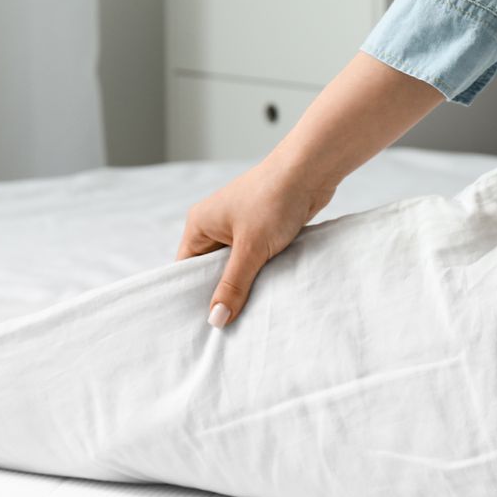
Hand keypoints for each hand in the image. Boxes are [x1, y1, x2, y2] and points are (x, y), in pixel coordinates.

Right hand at [177, 158, 335, 326]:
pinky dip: (258, 273)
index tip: (202, 323)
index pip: (186, 268)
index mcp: (199, 225)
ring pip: (234, 266)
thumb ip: (233, 285)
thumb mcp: (250, 249)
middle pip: (210, 270)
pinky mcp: (260, 229)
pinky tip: (265, 290)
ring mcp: (238, 227)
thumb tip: (216, 319)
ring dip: (242, 283)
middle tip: (226, 325)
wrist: (310, 171)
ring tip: (246, 311)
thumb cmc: (273, 199)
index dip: (192, 295)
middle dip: (221, 292)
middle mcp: (214, 225)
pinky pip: (252, 259)